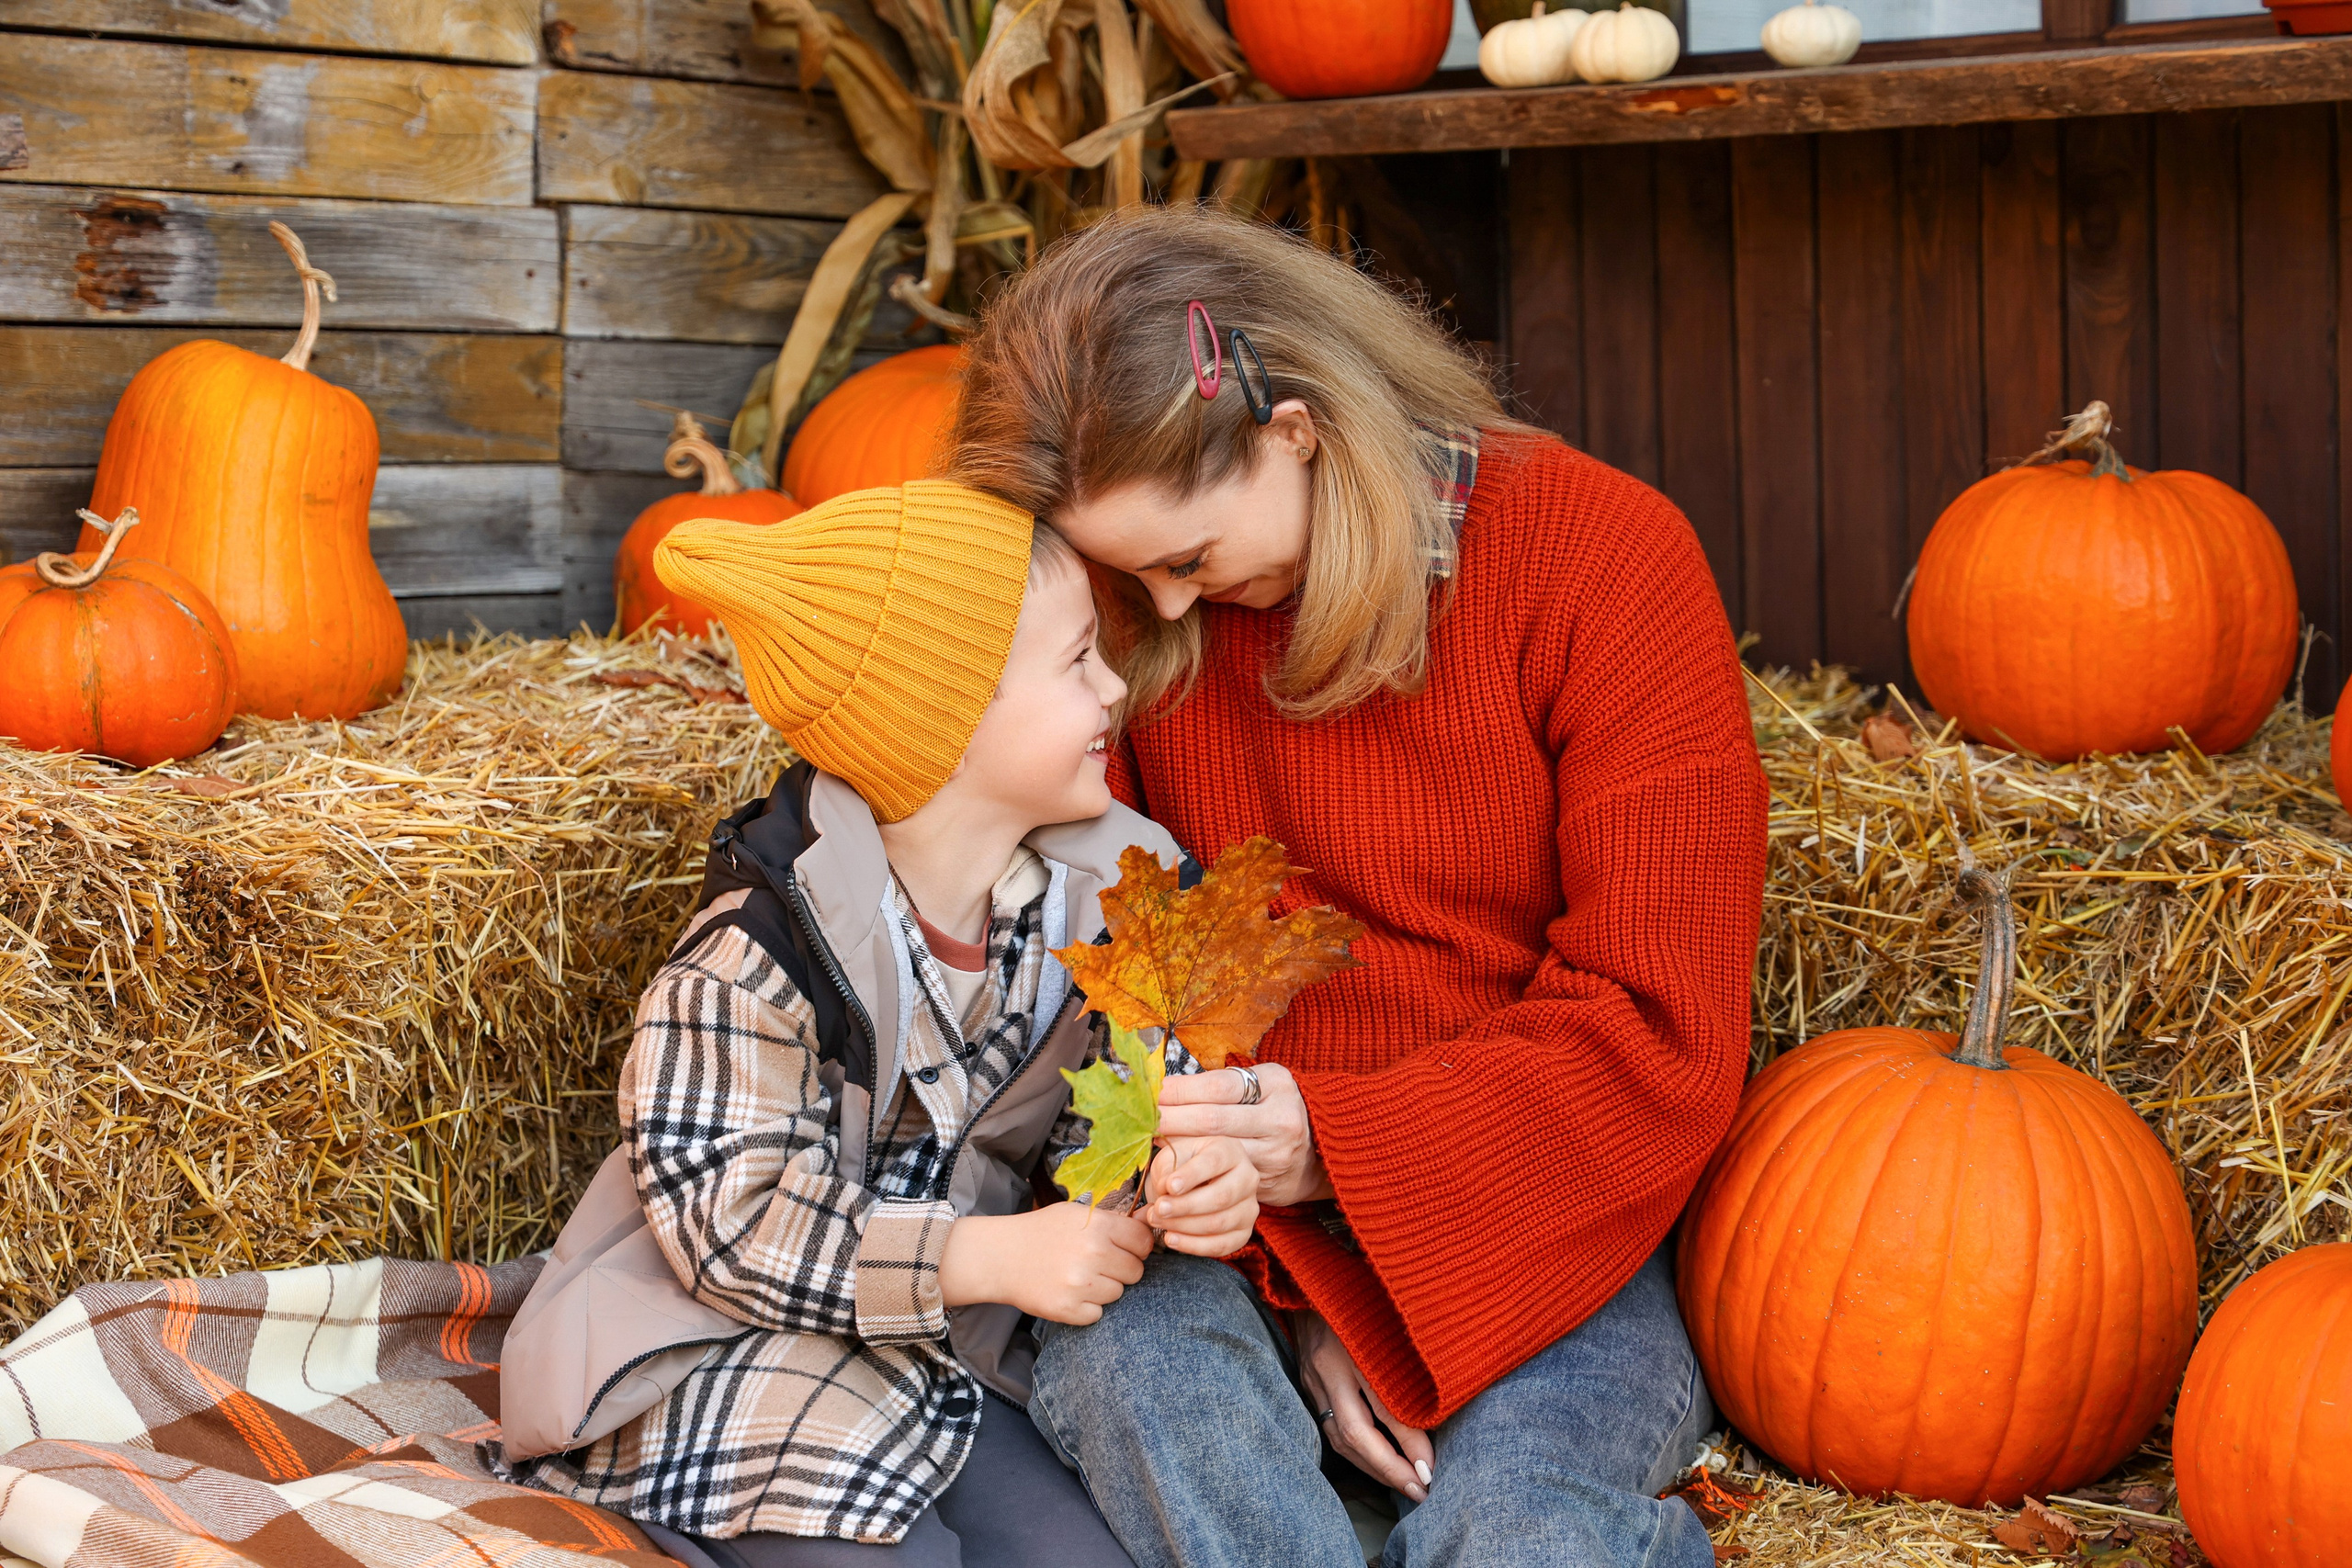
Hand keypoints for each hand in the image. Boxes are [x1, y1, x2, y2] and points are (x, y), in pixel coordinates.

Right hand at [939, 1203, 1151, 1324]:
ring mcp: (1081, 1284)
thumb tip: (1149, 1224)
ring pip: (1118, 1293)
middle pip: (1135, 1271)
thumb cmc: (1041, 1232)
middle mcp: (1094, 1254)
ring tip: (1079, 1277)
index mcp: (1098, 1226)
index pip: (1143, 1242)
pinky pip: (1097, 1314)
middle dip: (1120, 1269)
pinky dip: (1087, 1308)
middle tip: (1097, 1264)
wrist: (1000, 1256)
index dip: (1137, 1247)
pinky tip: (1069, 1292)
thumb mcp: (1076, 1213)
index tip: (1124, 1249)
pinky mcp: (1069, 1310)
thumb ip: (1111, 1221)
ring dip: (1103, 1289)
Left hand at [1140, 1136, 1258, 1256]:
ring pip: (1220, 1223)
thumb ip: (1168, 1169)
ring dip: (1184, 1226)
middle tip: (1158, 1209)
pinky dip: (1193, 1245)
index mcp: (1230, 1151)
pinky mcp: (1244, 1232)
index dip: (1192, 1176)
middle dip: (1186, 1206)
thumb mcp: (1170, 1157)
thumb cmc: (1180, 1167)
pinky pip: (1221, 1245)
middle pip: (1221, 1197)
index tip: (1169, 1186)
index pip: (1214, 1162)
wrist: (1192, 1186)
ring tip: (1157, 1221)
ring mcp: (1249, 1207)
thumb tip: (1167, 1190)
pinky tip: (1171, 1238)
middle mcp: (1247, 1178)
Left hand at [1156, 1062, 1332, 1207]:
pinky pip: (1224, 1179)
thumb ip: (1224, 1085)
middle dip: (1172, 1120)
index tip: (1152, 1092)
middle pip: (1214, 1121)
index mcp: (1276, 1086)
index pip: (1219, 1088)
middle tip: (1141, 1119)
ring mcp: (1276, 1155)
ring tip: (1150, 1144)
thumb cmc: (1277, 1108)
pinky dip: (1194, 1174)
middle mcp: (1279, 1119)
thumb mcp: (1263, 1084)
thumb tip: (1167, 1087)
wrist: (1321, 1151)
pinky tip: (1172, 1173)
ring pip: (1216, 1154)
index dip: (1182, 1090)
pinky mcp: (1269, 1184)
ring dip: (1178, 1150)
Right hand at [1294, 1309, 1431, 1503]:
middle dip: (1389, 1468)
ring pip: (1340, 1439)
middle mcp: (1327, 1368)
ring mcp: (1312, 1380)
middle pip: (1355, 1433)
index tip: (1432, 1467)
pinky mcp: (1307, 1387)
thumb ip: (1412, 1358)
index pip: (1383, 1405)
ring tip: (1405, 1485)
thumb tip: (1439, 1406)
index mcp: (1351, 1345)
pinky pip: (1331, 1430)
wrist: (1309, 1278)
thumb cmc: (1363, 1293)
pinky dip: (1357, 1453)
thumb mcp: (1388, 1318)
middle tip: (1420, 1490)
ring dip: (1373, 1468)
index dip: (1409, 1441)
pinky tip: (1378, 1465)